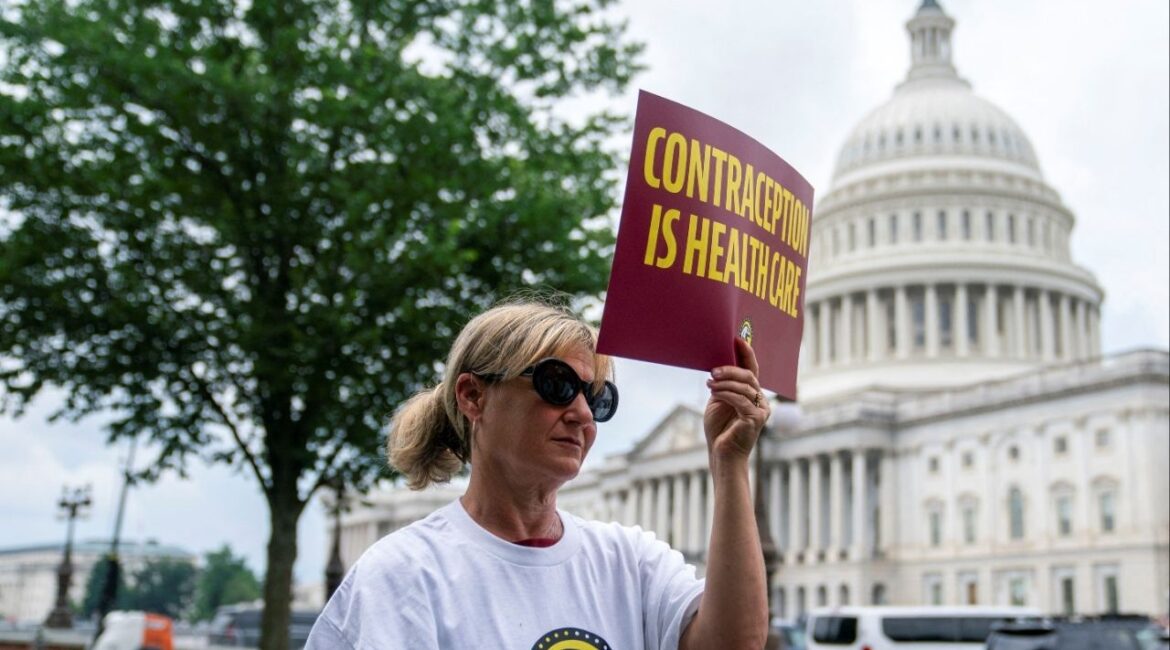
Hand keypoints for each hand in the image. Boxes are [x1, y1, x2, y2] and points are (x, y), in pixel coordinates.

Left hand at [703, 337, 769, 461]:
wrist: (721, 453)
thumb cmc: (719, 429)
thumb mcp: (719, 401)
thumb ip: (723, 385)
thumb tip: (718, 366)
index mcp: (752, 394)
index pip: (751, 369)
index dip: (746, 353)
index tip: (736, 339)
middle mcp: (761, 400)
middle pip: (749, 376)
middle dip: (730, 370)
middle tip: (712, 371)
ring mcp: (761, 410)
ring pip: (744, 387)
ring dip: (724, 382)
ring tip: (710, 383)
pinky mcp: (757, 419)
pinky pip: (740, 400)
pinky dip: (725, 394)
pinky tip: (714, 393)